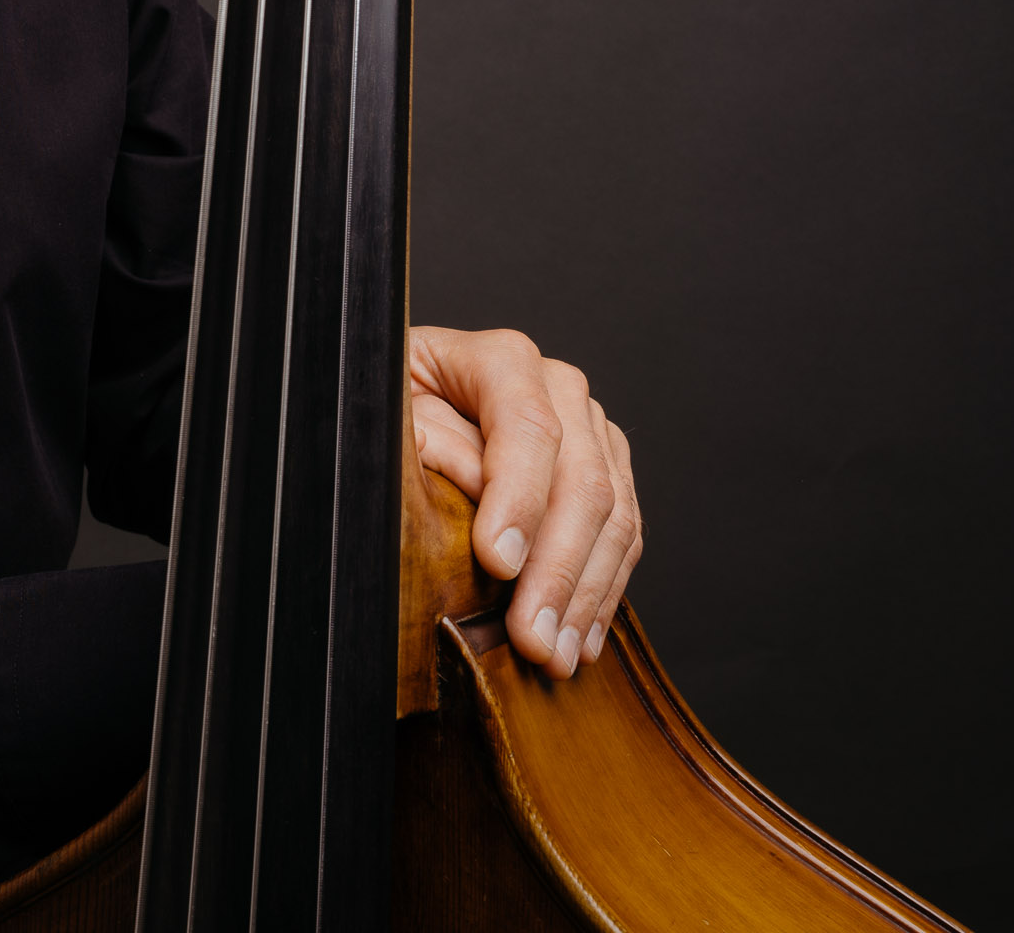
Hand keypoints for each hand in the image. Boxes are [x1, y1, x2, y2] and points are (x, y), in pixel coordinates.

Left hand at [406, 325, 641, 681]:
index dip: (518, 498)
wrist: (416, 398)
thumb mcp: (390, 413)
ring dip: (586, 595)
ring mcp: (591, 430)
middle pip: (582, 480)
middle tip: (533, 636)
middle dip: (558, 569)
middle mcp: (559, 387)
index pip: (527, 426)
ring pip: (613, 516)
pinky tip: (583, 637)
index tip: (498, 562)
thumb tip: (476, 490)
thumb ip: (427, 442)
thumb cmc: (397, 407)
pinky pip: (623, 536)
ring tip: (557, 654)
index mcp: (501, 360)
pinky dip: (603, 592)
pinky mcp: (607, 472)